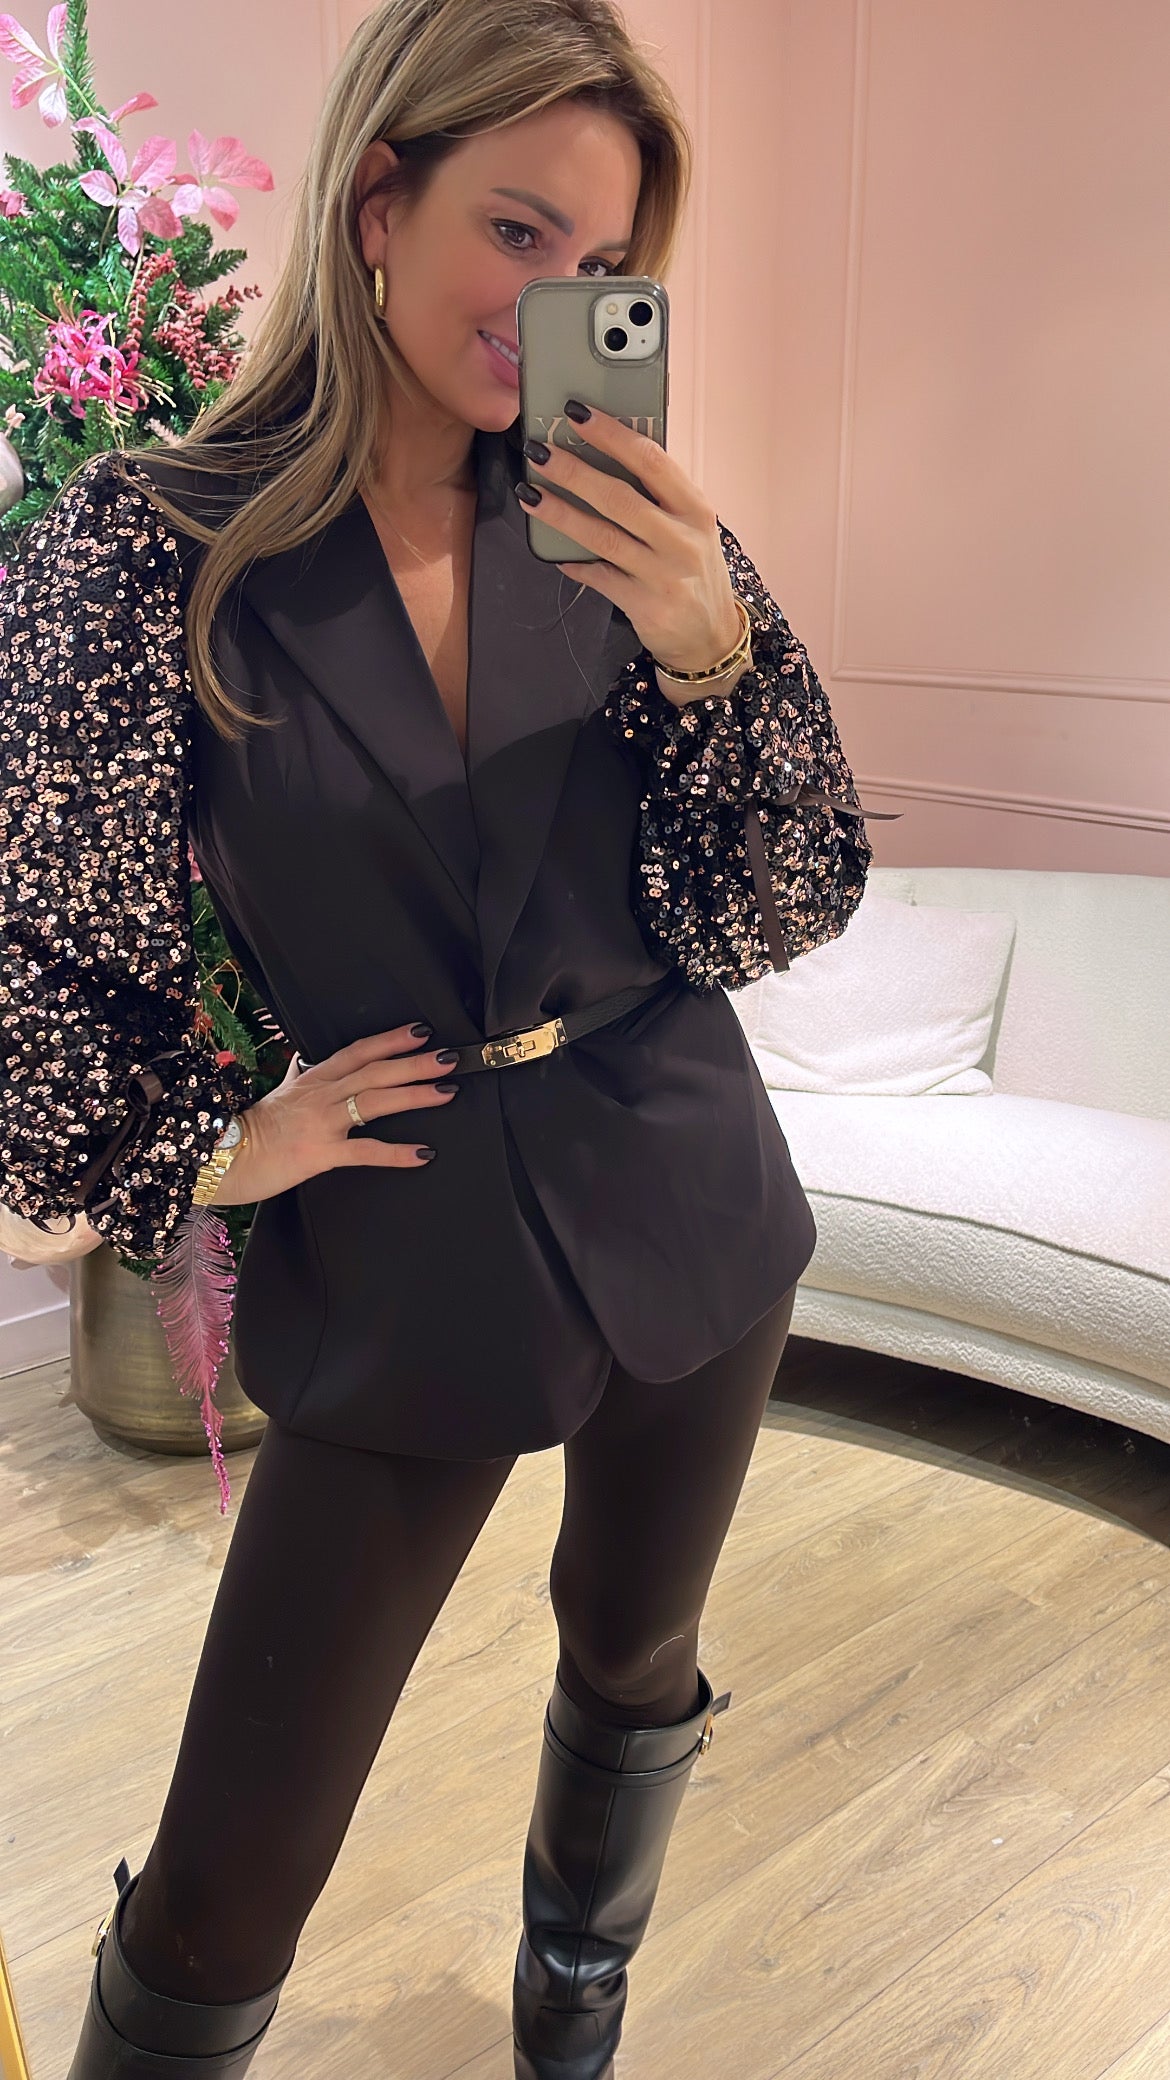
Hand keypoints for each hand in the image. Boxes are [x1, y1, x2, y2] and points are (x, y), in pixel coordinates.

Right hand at [207, 1022, 460, 1204]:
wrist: (223, 1157)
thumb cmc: (252, 1128)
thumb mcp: (277, 1093)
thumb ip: (295, 1075)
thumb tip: (300, 1058)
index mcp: (314, 1079)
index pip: (357, 1051)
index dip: (390, 1040)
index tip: (422, 1031)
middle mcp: (321, 1094)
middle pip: (374, 1071)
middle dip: (414, 1062)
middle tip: (450, 1057)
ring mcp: (322, 1122)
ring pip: (374, 1102)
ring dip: (413, 1094)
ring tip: (447, 1091)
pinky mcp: (320, 1152)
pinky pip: (364, 1152)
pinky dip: (396, 1152)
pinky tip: (423, 1153)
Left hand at [518, 404, 745, 703]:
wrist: (709, 636)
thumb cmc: (692, 570)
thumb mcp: (690, 526)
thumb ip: (659, 496)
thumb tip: (605, 454)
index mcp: (695, 509)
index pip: (651, 461)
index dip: (612, 434)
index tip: (578, 412)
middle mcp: (682, 539)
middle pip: (620, 497)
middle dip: (574, 470)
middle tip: (539, 451)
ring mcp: (664, 575)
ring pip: (603, 536)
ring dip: (561, 513)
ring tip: (530, 494)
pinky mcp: (646, 606)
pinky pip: (599, 577)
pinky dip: (574, 563)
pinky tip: (552, 553)